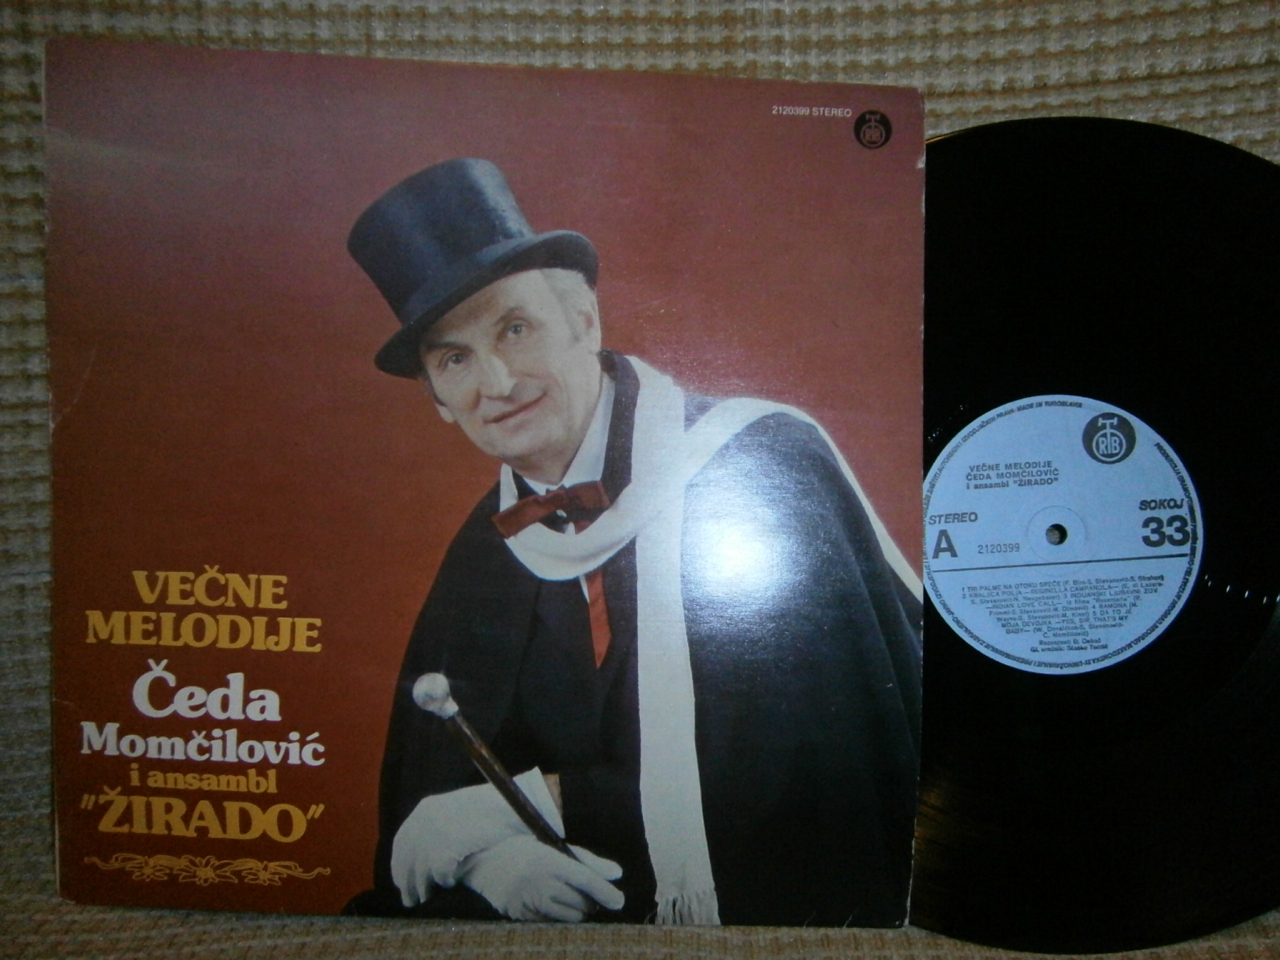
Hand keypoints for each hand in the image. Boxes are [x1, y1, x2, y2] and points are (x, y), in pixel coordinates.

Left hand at [391, 767, 559, 906]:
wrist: (513, 802)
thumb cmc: (490, 808)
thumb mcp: (458, 810)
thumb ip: (440, 825)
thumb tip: (423, 853)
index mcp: (425, 808)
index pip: (402, 842)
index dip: (400, 865)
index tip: (401, 882)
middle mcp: (425, 819)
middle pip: (406, 859)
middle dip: (407, 882)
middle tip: (411, 901)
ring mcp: (436, 832)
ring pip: (421, 871)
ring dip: (423, 887)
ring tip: (427, 898)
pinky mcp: (449, 846)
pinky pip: (440, 873)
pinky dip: (444, 880)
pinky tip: (450, 883)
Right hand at [458, 834, 624, 921]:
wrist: (482, 860)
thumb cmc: (522, 849)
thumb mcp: (552, 845)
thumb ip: (586, 860)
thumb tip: (616, 874)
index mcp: (549, 860)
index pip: (585, 879)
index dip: (605, 892)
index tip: (618, 901)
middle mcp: (539, 882)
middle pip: (580, 903)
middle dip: (589, 901)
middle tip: (585, 892)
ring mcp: (528, 902)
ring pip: (569, 918)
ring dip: (576, 912)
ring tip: (568, 898)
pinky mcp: (520, 916)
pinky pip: (551, 924)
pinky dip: (557, 917)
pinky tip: (549, 903)